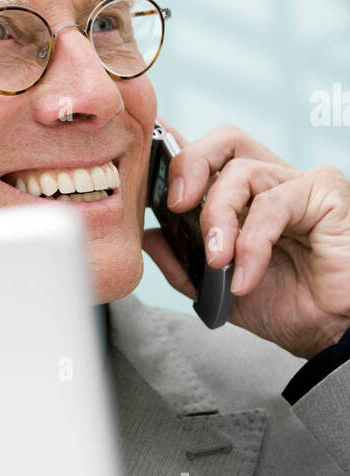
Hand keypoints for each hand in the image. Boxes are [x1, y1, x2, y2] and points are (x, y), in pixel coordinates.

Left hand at [142, 121, 349, 358]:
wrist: (328, 334)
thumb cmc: (287, 307)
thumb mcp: (216, 287)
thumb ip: (182, 261)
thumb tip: (147, 235)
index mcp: (246, 197)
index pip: (208, 157)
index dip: (175, 155)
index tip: (146, 170)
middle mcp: (273, 182)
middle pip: (225, 141)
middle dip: (190, 166)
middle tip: (177, 205)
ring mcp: (299, 184)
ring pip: (241, 173)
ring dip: (218, 219)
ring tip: (218, 262)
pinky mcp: (324, 193)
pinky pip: (274, 203)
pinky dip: (252, 243)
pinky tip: (245, 277)